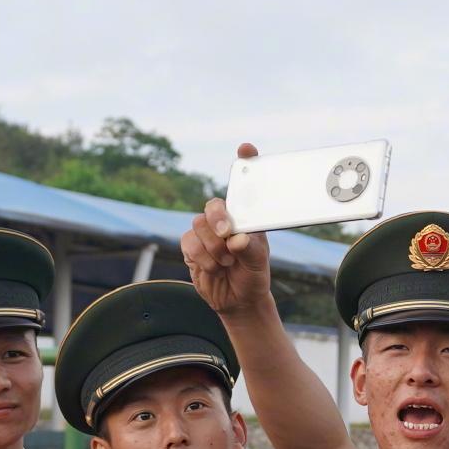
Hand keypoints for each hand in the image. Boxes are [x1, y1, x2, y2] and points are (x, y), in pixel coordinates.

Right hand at [180, 143, 275, 318]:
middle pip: (212, 205)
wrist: (238, 300)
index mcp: (245, 216)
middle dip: (218, 219)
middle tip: (228, 236)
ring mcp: (206, 231)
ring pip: (198, 226)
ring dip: (214, 249)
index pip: (244, 184)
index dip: (245, 161)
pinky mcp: (192, 247)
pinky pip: (189, 244)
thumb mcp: (258, 264)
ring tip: (228, 263)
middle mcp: (224, 219)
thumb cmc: (253, 276)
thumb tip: (236, 238)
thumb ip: (249, 249)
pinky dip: (203, 259)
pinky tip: (215, 268)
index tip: (246, 148)